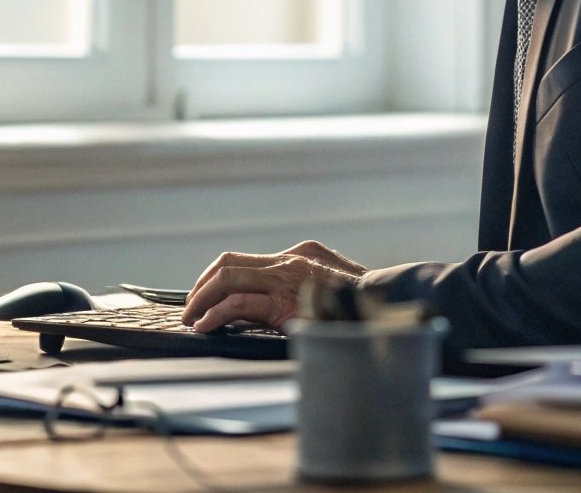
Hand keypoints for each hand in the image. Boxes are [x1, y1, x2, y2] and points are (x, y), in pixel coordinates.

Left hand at [180, 240, 366, 332]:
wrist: (391, 308)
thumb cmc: (368, 305)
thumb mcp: (338, 287)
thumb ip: (312, 287)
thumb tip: (291, 305)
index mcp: (301, 254)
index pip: (247, 259)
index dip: (219, 277)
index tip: (206, 294)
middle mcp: (289, 260)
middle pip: (229, 263)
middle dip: (202, 285)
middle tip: (190, 306)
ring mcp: (285, 278)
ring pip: (227, 278)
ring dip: (201, 299)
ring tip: (191, 319)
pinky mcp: (283, 302)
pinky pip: (238, 304)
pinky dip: (215, 314)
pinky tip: (206, 327)